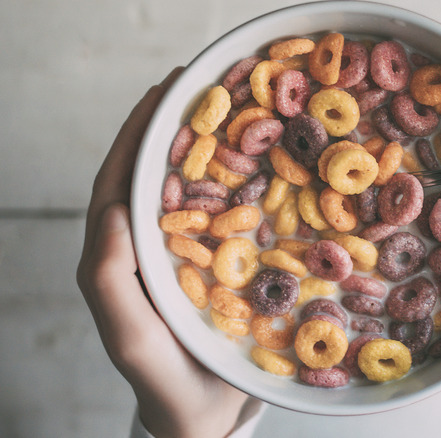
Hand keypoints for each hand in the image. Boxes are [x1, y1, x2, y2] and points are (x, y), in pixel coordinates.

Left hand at [76, 68, 251, 437]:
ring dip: (202, 149)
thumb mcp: (130, 335)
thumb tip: (114, 208)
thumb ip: (108, 278)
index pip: (118, 182)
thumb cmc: (163, 380)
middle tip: (200, 87)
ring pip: (186, 192)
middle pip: (152, 175)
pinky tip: (258, 168)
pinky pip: (219, 218)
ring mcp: (180, 257)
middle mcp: (145, 248)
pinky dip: (233, 186)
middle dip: (169, 127)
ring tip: (230, 112)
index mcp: (116, 257)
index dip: (135, 134)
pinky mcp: (211, 269)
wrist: (202, 416)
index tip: (164, 93)